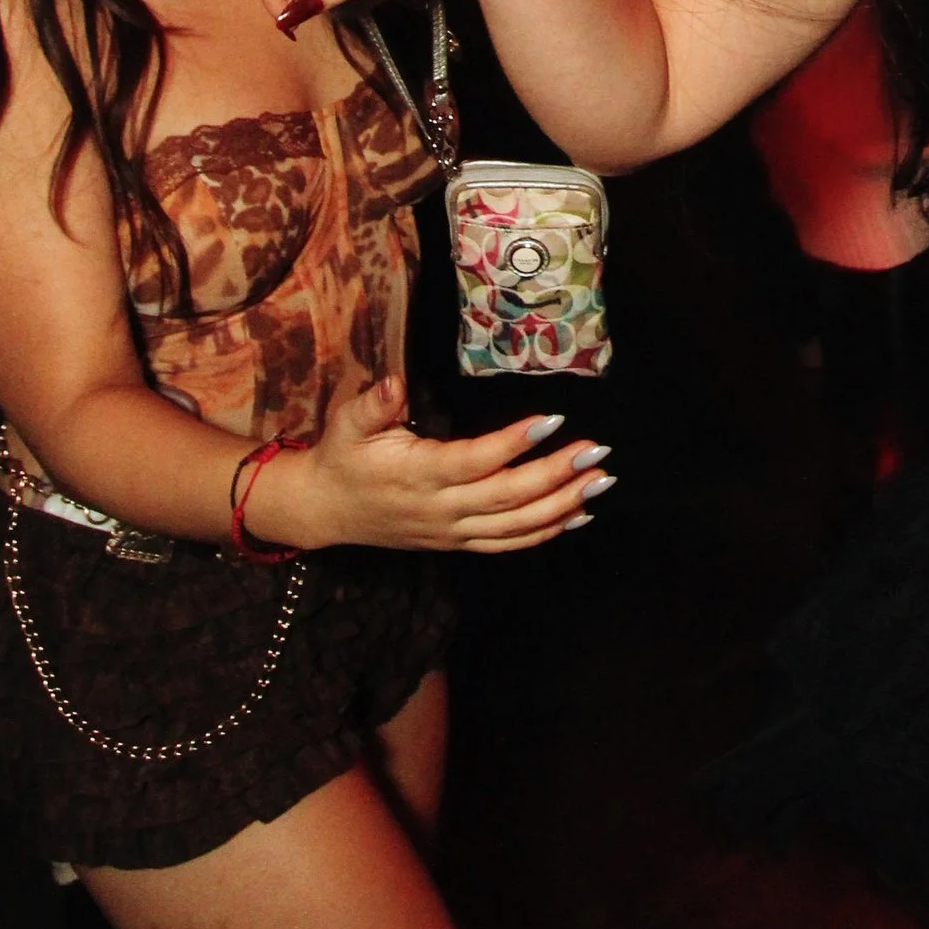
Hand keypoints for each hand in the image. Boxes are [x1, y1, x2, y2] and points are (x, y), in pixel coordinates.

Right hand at [253, 377, 609, 556]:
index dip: (514, 444)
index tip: (552, 420)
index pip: (474, 462)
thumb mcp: (348, 423)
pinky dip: (546, 532)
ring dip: (563, 505)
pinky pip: (508, 544)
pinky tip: (580, 514)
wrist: (327, 510)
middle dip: (556, 476)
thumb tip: (396, 384)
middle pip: (507, 497)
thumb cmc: (343, 456)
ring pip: (515, 526)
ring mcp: (452, 531)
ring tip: (601, 481)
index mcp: (418, 474)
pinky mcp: (458, 543)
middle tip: (595, 451)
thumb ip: (374, 404)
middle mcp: (440, 508)